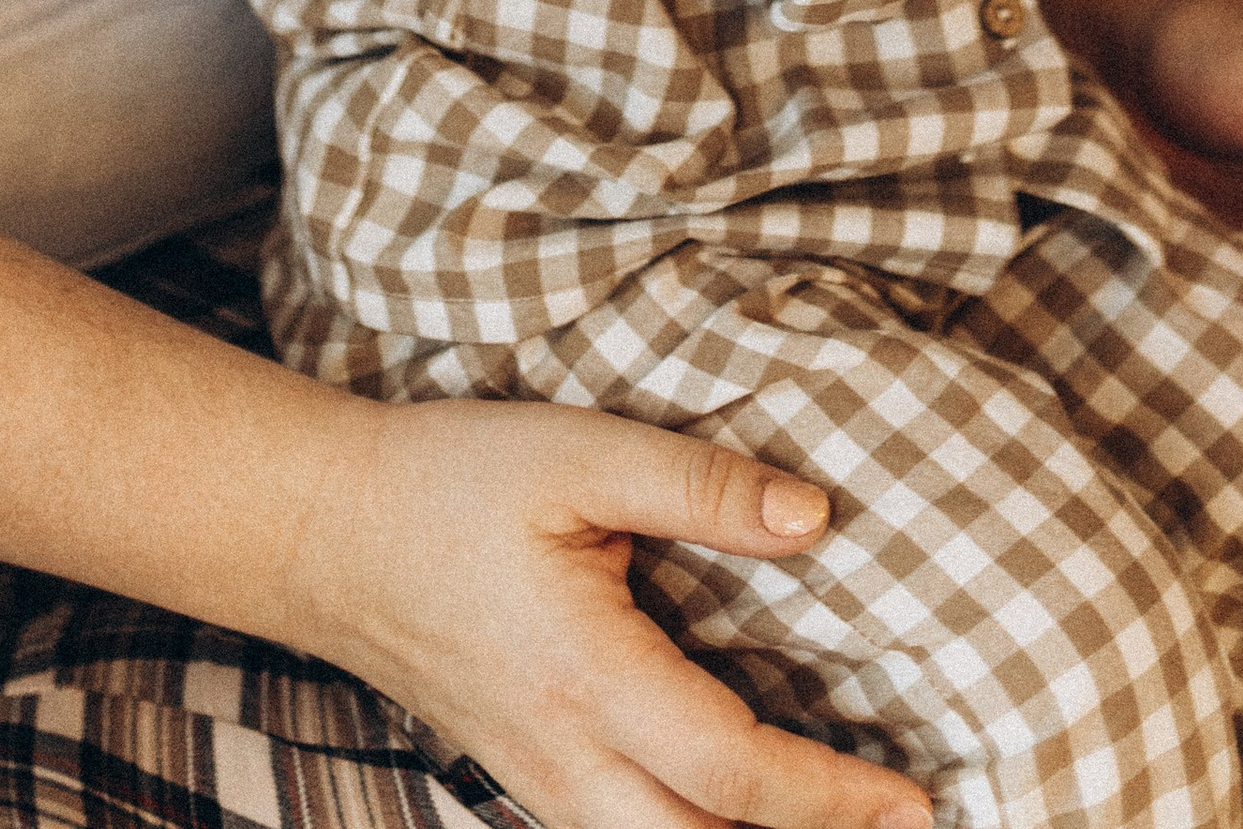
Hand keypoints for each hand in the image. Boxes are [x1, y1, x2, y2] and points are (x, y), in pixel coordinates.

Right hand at [297, 396, 933, 828]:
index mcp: (585, 677)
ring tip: (839, 818)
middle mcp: (563, 756)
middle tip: (901, 824)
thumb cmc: (452, 481)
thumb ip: (702, 486)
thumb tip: (816, 520)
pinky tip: (740, 803)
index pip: (729, 771)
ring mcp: (539, 779)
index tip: (915, 801)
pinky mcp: (527, 773)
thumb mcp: (581, 452)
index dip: (830, 798)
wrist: (327, 532)